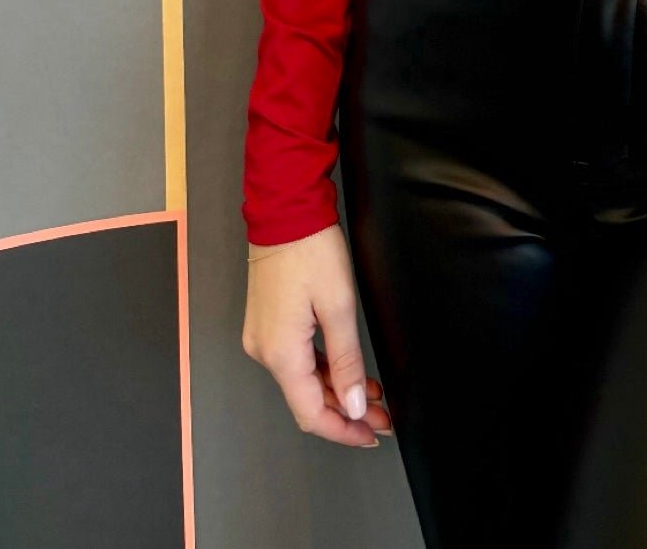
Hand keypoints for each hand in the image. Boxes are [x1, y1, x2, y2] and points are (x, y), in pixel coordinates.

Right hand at [242, 224, 394, 447]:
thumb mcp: (338, 306)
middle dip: (346, 411)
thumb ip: (346, 361)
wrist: (284, 210)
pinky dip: (322, 370)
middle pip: (307, 399)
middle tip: (383, 415)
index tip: (371, 435)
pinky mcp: (267, 324)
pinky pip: (296, 360)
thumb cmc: (310, 249)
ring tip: (374, 395)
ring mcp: (262, 338)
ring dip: (337, 391)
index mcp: (279, 353)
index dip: (343, 430)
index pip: (311, 413)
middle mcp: (264, 352)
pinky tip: (347, 372)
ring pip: (302, 380)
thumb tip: (355, 405)